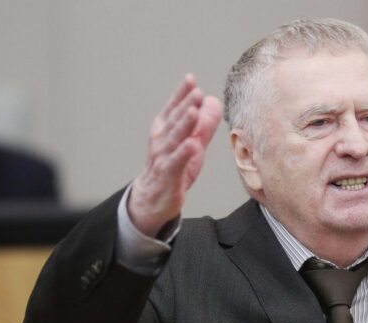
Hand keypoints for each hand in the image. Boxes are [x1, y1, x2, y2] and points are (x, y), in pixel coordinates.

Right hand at [128, 75, 222, 236]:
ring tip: (193, 111)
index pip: (173, 108)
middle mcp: (161, 140)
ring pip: (174, 138)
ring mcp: (163, 156)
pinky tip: (192, 145)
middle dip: (184, 105)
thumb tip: (214, 101)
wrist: (154, 197)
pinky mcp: (167, 174)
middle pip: (174, 120)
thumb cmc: (174, 166)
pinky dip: (183, 153)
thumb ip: (203, 124)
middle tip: (196, 91)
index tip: (191, 79)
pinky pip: (175, 162)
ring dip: (183, 124)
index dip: (181, 94)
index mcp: (165, 129)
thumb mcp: (191, 143)